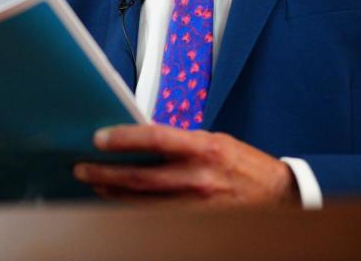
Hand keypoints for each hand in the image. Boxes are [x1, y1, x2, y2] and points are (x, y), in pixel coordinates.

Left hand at [73, 124, 298, 205]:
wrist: (278, 195)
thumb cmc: (243, 164)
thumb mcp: (213, 141)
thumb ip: (180, 142)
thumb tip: (142, 139)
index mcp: (203, 148)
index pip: (154, 138)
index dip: (122, 138)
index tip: (99, 139)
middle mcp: (199, 177)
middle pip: (140, 178)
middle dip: (105, 174)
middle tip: (82, 169)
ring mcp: (197, 205)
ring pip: (143, 203)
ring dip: (114, 195)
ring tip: (95, 185)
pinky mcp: (197, 223)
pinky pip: (158, 217)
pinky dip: (135, 210)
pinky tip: (120, 204)